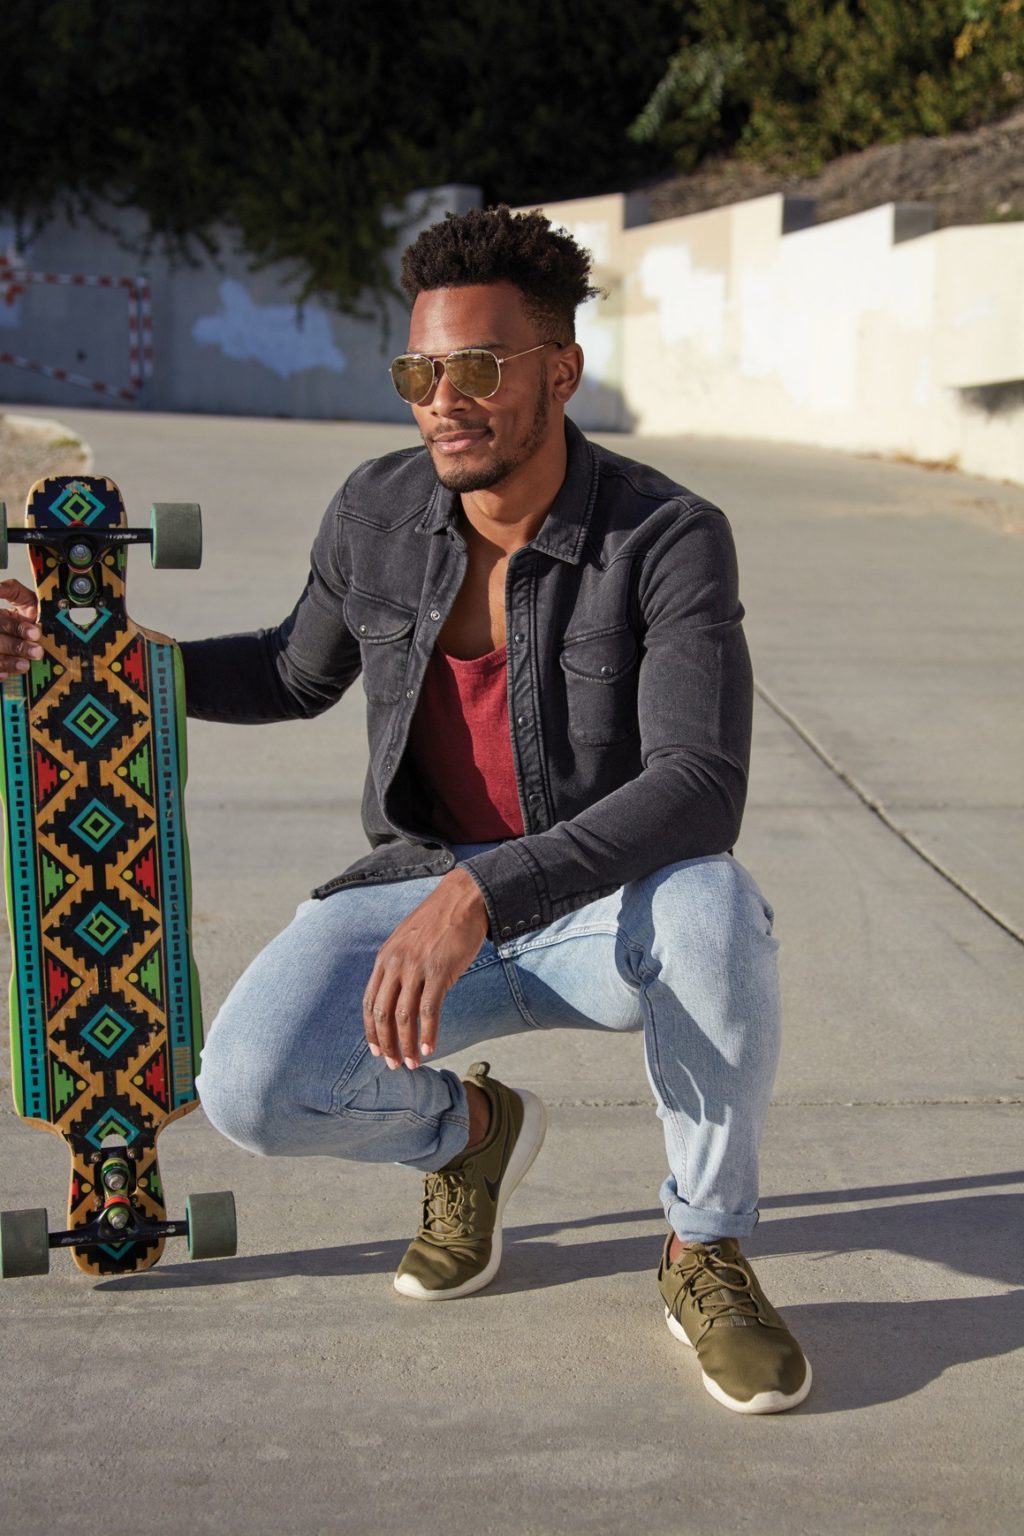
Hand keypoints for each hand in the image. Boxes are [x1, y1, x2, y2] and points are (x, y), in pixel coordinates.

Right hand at [0, 580, 41, 679]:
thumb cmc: (25, 616)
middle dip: (17, 646)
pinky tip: (5, 675)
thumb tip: (0, 586)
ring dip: (8, 662)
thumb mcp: (22, 599)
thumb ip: (12, 590)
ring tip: (25, 665)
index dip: (17, 628)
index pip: (2, 622)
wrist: (29, 632)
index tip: (36, 633)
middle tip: (37, 652)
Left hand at [362, 867, 488, 1068]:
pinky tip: (429, 1048)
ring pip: (404, 1016)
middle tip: (393, 1064)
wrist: (463, 898)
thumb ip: (399, 966)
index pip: (369, 1002)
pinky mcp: (439, 971)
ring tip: (412, 1063)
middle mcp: (395, 964)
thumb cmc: (438, 921)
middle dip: (386, 1044)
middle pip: (382, 1014)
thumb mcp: (407, 941)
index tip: (376, 1050)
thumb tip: (402, 996)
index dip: (371, 1031)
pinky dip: (428, 1033)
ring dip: (406, 1045)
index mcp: (384, 958)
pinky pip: (429, 1010)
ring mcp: (416, 968)